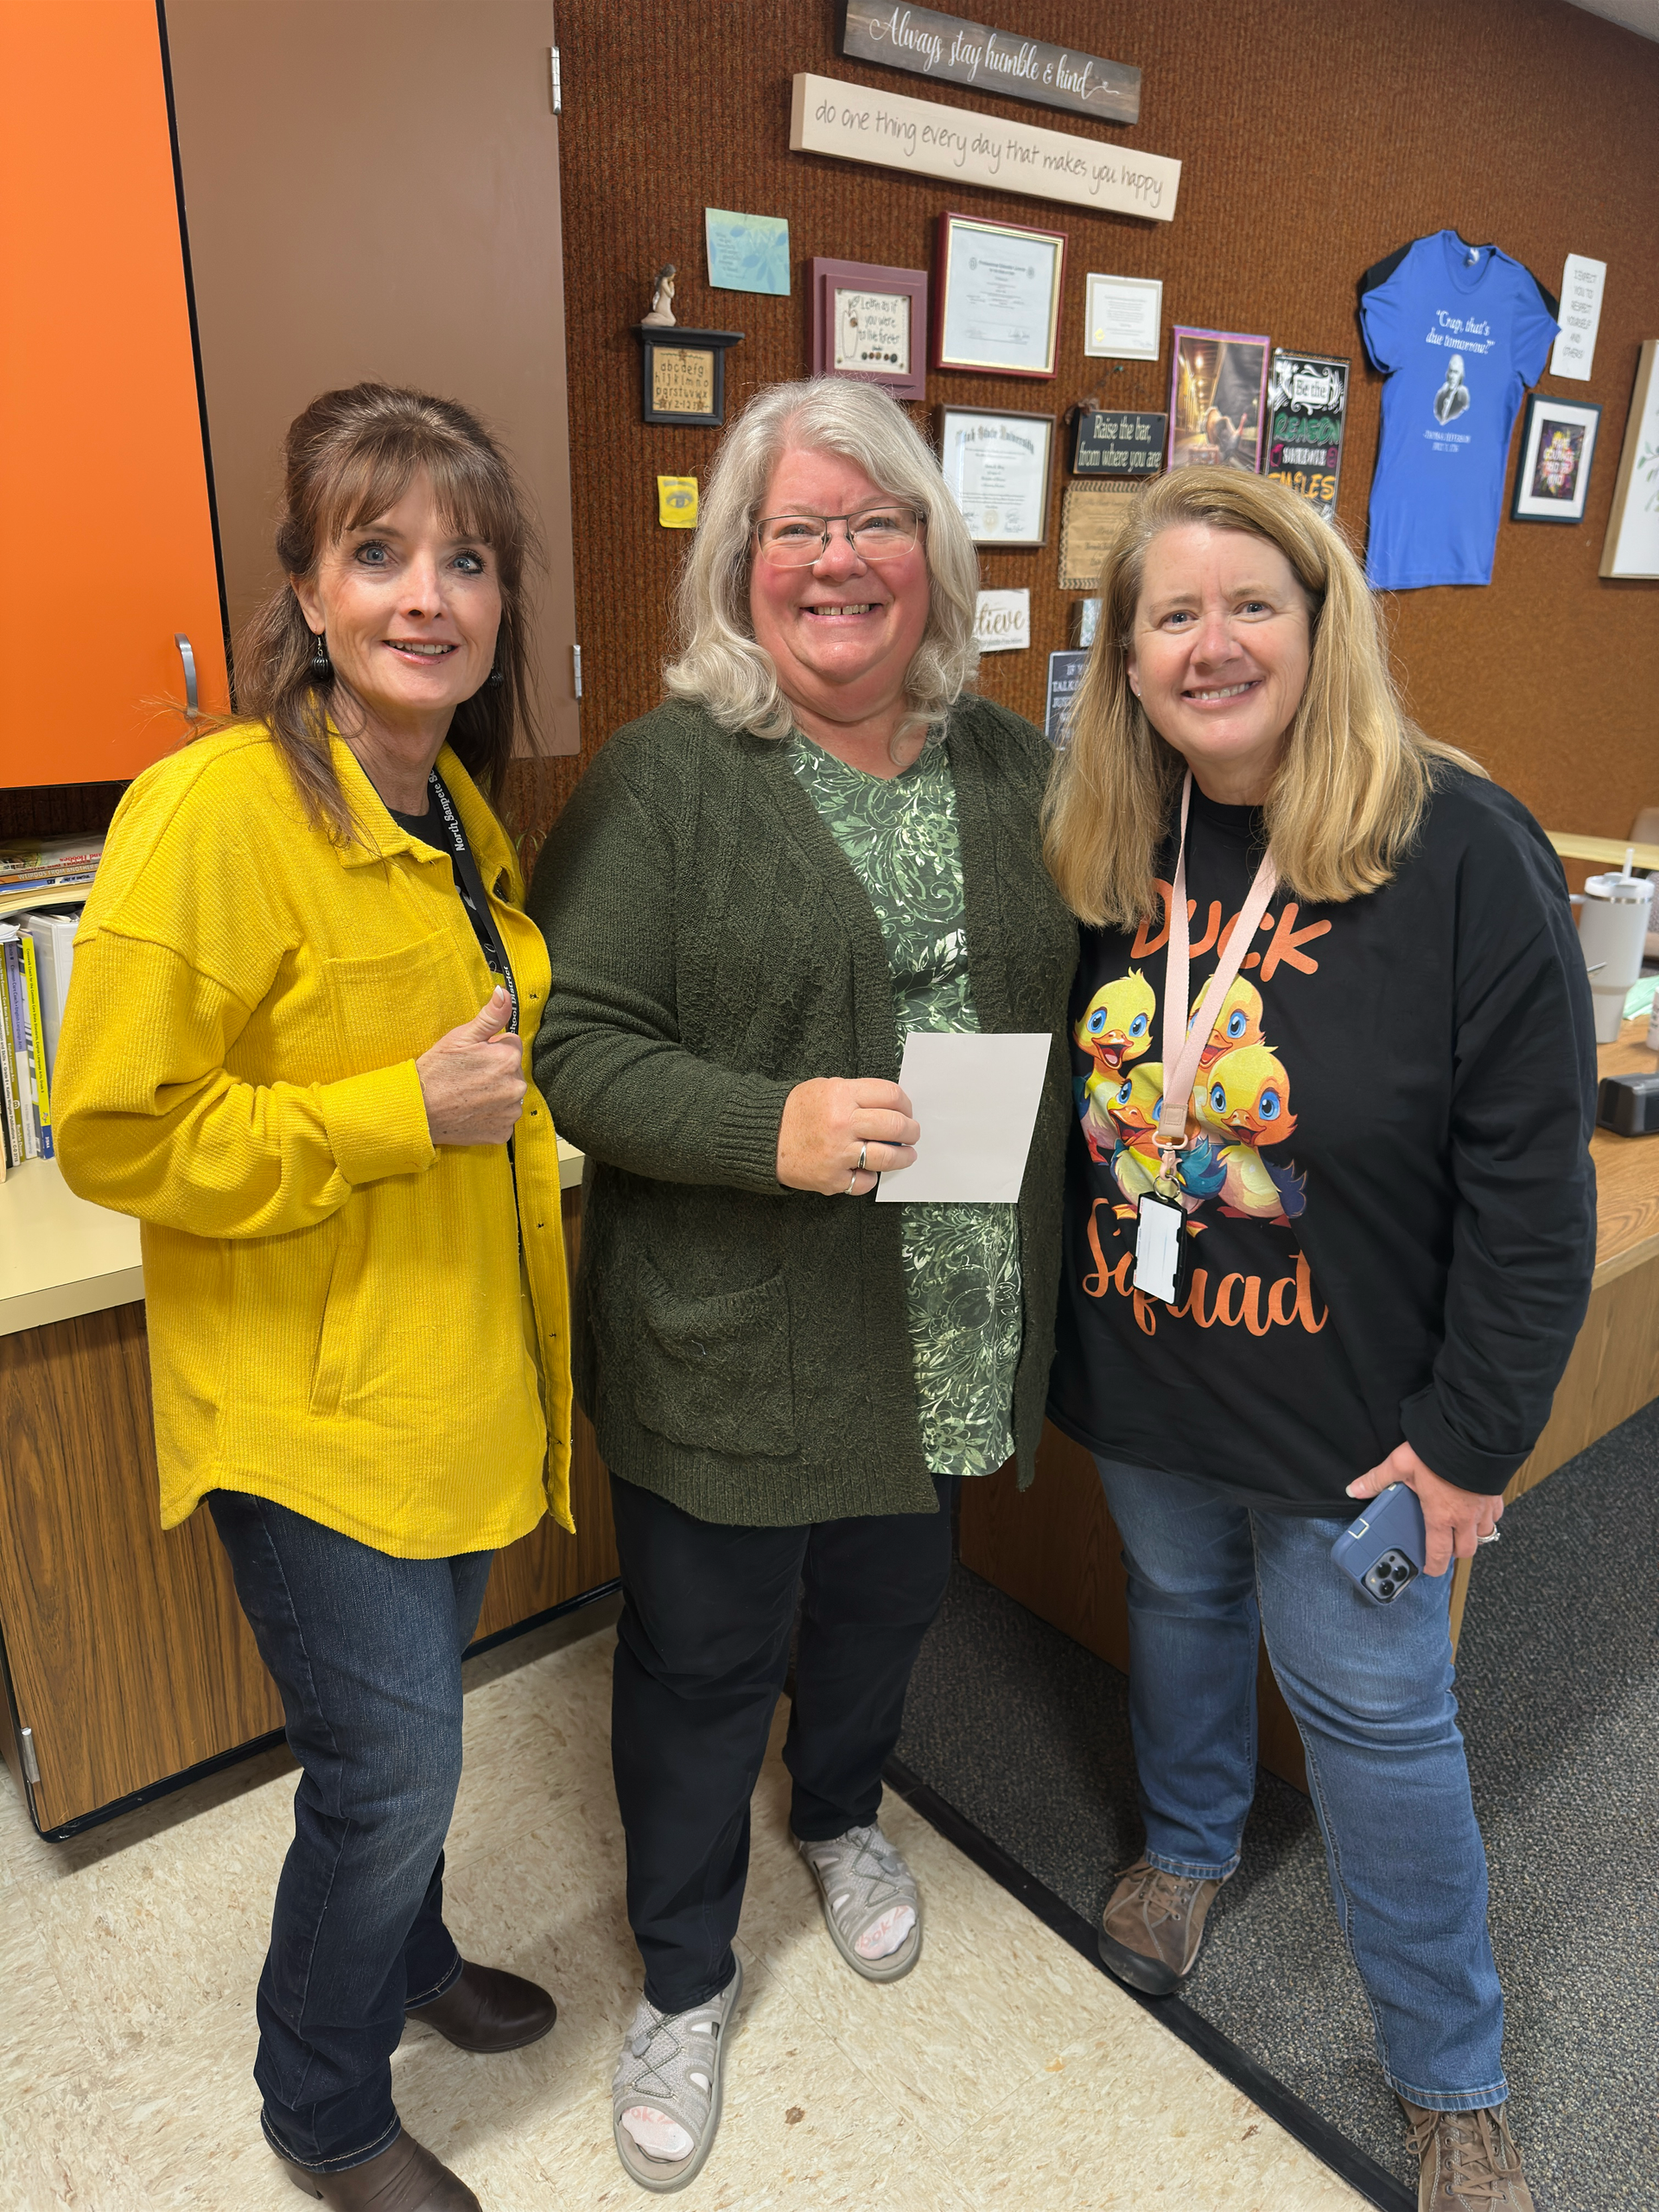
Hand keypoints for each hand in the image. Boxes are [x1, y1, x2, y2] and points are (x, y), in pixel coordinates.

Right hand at [416, 988, 526, 1146]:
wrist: (418, 1110)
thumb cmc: (436, 1071)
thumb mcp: (461, 1037)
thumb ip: (490, 1016)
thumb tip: (505, 993)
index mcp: (509, 1058)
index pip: (511, 1044)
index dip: (490, 1048)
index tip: (472, 1057)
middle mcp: (517, 1086)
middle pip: (512, 1070)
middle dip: (495, 1070)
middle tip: (468, 1077)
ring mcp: (510, 1112)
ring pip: (508, 1094)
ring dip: (494, 1093)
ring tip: (468, 1094)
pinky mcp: (502, 1133)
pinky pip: (503, 1118)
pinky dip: (490, 1115)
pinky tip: (471, 1111)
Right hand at [776, 1077, 919, 1196]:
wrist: (763, 1137)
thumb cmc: (796, 1111)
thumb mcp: (826, 1088)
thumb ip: (858, 1094)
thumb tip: (893, 1106)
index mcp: (842, 1095)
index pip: (891, 1096)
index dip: (906, 1104)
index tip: (907, 1111)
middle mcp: (842, 1123)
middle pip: (895, 1125)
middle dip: (911, 1130)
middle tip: (913, 1133)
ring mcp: (837, 1153)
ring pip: (887, 1157)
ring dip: (904, 1157)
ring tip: (907, 1155)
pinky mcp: (831, 1178)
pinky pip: (865, 1182)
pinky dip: (869, 1178)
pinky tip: (866, 1170)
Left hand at [1346, 1441, 1504, 1579]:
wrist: (1471, 1435)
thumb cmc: (1438, 1452)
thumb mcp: (1400, 1464)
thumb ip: (1377, 1479)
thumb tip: (1355, 1489)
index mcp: (1440, 1516)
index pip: (1439, 1554)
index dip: (1434, 1566)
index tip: (1429, 1568)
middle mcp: (1465, 1518)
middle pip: (1466, 1551)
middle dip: (1454, 1553)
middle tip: (1442, 1545)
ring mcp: (1484, 1508)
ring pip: (1484, 1535)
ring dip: (1472, 1536)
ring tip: (1460, 1528)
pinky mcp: (1496, 1495)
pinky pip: (1495, 1515)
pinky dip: (1487, 1517)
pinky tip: (1476, 1509)